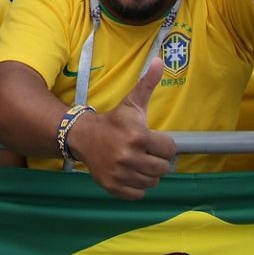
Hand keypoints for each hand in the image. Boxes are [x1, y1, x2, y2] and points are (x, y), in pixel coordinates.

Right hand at [65, 59, 176, 199]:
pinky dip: (137, 186)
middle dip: (157, 160)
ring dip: (148, 173)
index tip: (152, 140)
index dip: (163, 144)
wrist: (83, 136)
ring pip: (152, 182)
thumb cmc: (113, 121)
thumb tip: (161, 60)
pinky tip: (129, 172)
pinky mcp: (113, 187)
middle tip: (145, 152)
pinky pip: (139, 194)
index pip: (170, 149)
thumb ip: (148, 83)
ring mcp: (120, 173)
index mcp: (139, 136)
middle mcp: (129, 156)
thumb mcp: (132, 103)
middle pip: (163, 168)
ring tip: (137, 162)